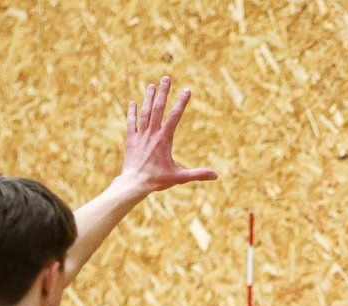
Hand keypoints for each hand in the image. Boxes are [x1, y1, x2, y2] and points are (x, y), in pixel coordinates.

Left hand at [114, 77, 216, 199]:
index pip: (175, 116)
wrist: (134, 184)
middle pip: (158, 108)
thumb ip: (198, 174)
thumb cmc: (157, 181)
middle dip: (163, 92)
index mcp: (164, 139)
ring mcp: (141, 136)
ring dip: (148, 98)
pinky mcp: (131, 141)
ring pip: (145, 112)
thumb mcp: (180, 177)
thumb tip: (215, 175)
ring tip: (151, 85)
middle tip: (166, 78)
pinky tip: (133, 102)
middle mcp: (152, 134)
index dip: (182, 102)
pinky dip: (132, 112)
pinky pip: (132, 123)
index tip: (187, 90)